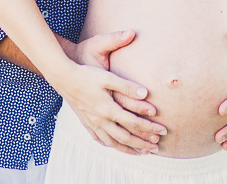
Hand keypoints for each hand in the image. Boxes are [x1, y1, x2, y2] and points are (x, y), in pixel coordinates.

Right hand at [56, 33, 166, 154]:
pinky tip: (116, 145)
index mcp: (108, 109)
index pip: (133, 123)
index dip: (149, 128)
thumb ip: (126, 86)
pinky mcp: (86, 122)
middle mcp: (101, 120)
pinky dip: (111, 145)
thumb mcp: (107, 77)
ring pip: (113, 142)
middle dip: (143, 143)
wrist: (63, 78)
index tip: (162, 130)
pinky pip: (100, 139)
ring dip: (129, 148)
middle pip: (125, 138)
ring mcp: (93, 123)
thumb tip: (145, 93)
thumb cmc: (86, 74)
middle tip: (157, 146)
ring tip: (142, 152)